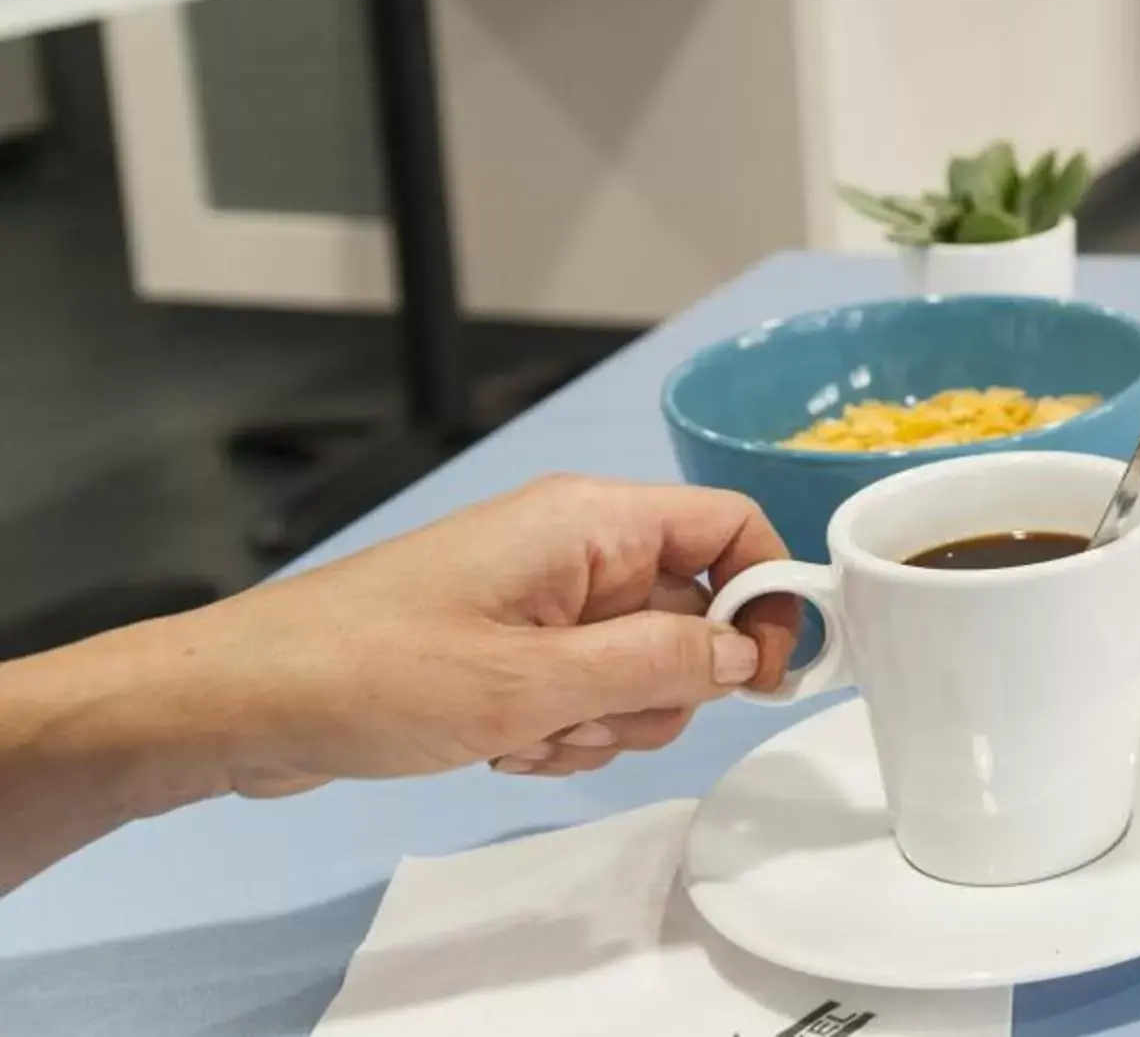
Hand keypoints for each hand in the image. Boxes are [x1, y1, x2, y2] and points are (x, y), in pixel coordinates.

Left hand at [164, 476, 798, 792]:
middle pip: (691, 611)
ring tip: (528, 736)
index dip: (769, 595)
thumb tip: (748, 654)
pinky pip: (584, 687)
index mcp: (591, 521)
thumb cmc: (375, 671)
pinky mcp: (510, 642)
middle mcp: (576, 546)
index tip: (767, 677)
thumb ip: (658, 664)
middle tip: (595, 719)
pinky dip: (562, 727)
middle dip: (663, 686)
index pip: (731, 528)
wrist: (244, 702)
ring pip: (640, 664)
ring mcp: (542, 596)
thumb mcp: (534, 682)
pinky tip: (502, 744)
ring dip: (606, 719)